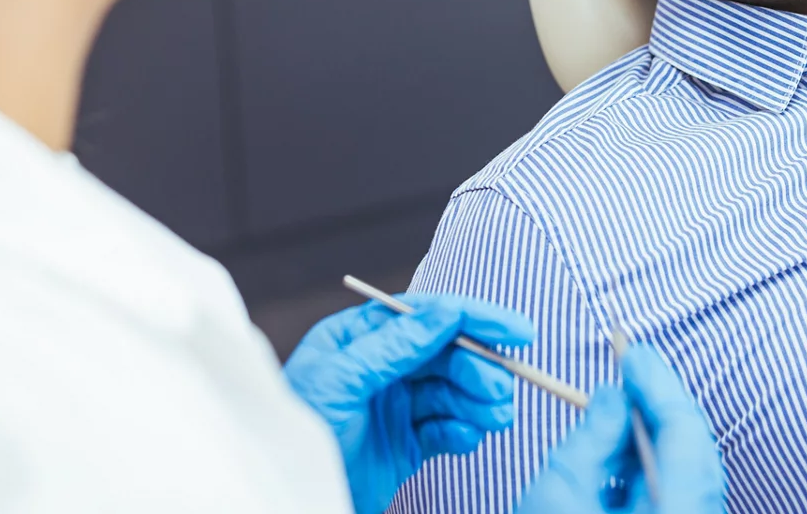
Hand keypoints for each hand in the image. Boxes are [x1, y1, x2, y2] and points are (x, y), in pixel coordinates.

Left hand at [283, 294, 535, 513]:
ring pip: (451, 393)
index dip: (474, 318)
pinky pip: (445, 431)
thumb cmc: (297, 435)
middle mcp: (379, 369)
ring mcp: (393, 408)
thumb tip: (445, 311)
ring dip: (478, 402)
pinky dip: (462, 432)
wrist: (289, 501)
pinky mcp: (404, 446)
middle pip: (444, 355)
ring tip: (496, 418)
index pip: (425, 315)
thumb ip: (392, 346)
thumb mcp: (339, 380)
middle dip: (478, 370)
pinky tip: (466, 439)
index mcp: (357, 340)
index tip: (517, 332)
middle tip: (500, 391)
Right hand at [516, 345, 726, 513]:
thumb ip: (590, 437)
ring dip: (651, 435)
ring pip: (687, 474)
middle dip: (658, 405)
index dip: (658, 385)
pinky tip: (618, 451)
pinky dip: (648, 469)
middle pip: (693, 452)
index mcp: (676, 513)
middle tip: (629, 364)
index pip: (685, 433)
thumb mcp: (558, 495)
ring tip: (616, 405)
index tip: (631, 352)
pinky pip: (676, 497)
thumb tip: (612, 394)